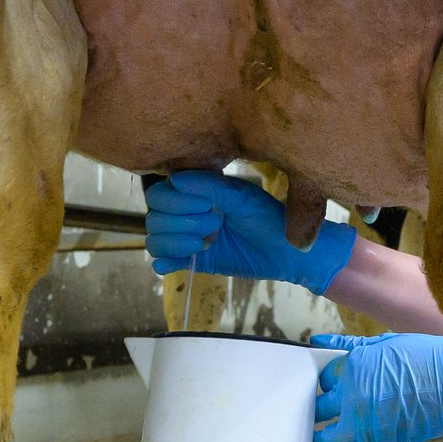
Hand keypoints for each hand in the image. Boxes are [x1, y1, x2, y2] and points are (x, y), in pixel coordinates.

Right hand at [144, 170, 354, 293]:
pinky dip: (165, 262)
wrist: (287, 254)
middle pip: (155, 216)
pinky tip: (183, 260)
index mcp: (196, 192)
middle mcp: (187, 213)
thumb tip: (175, 179)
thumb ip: (210, 186)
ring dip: (177, 241)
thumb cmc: (268, 218)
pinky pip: (162, 261)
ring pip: (155, 239)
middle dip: (182, 222)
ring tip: (208, 243)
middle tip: (216, 224)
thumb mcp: (242, 197)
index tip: (209, 205)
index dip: (178, 201)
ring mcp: (188, 237)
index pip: (160, 193)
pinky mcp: (193, 261)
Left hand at [311, 333, 442, 441]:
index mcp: (354, 366)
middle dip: (313, 412)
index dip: (325, 384)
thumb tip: (318, 341)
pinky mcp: (377, 440)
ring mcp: (363, 421)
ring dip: (314, 441)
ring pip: (325, 437)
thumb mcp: (384, 342)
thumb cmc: (425, 358)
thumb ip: (348, 345)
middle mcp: (352, 395)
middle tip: (310, 415)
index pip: (324, 378)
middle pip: (318, 408)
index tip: (328, 387)